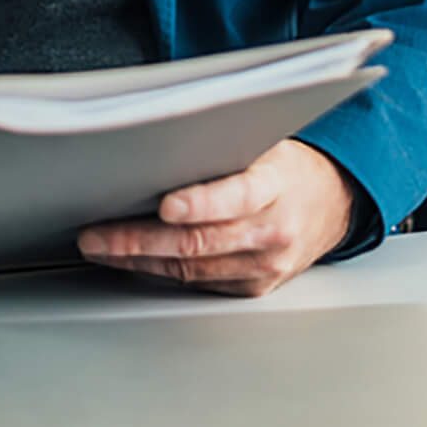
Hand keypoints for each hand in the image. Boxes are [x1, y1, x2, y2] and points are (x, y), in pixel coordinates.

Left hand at [76, 140, 359, 297]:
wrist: (331, 204)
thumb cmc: (286, 166)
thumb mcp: (265, 143)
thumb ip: (223, 146)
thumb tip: (160, 139)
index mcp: (276, 186)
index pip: (236, 196)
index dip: (200, 203)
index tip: (164, 206)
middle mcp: (272, 231)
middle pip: (199, 242)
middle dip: (139, 241)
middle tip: (95, 236)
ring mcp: (264, 266)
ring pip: (191, 268)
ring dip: (137, 259)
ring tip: (98, 246)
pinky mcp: (254, 287)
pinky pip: (198, 282)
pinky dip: (160, 272)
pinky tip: (130, 261)